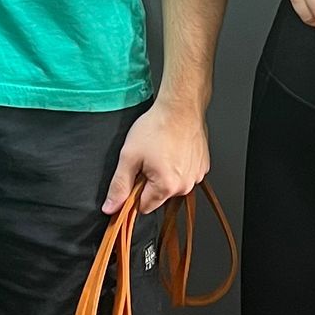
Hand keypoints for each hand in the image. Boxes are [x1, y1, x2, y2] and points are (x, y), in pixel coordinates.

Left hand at [101, 98, 209, 216]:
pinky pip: (186, 174)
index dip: (135, 192)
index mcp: (166, 187)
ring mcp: (197, 176)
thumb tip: (110, 208)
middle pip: (160, 196)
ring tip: (162, 151)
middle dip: (151, 182)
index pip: (144, 207)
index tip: (135, 175)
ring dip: (166, 175)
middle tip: (147, 159)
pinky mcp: (203, 166)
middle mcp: (185, 186)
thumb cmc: (157, 127)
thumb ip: (119, 185)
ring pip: (174, 185)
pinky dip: (179, 166)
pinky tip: (174, 149)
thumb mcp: (129, 156)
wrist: (181, 107)